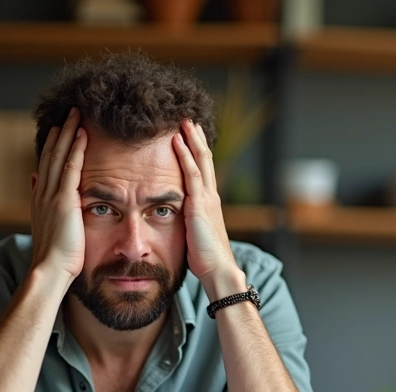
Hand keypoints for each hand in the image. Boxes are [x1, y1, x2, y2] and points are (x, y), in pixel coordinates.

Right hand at [30, 108, 85, 280]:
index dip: (52, 145)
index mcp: (40, 198)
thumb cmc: (56, 257)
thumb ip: (43, 202)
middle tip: (68, 112)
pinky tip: (82, 133)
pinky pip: (70, 167)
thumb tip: (36, 181)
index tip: (59, 129)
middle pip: (51, 154)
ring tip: (75, 113)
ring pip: (59, 155)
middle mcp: (43, 192)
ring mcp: (52, 195)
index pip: (46, 165)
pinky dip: (76, 148)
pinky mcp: (64, 200)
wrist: (50, 269)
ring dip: (68, 132)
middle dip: (60, 131)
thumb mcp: (48, 224)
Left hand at [172, 119, 241, 295]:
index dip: (197, 151)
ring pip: (200, 160)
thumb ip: (189, 223)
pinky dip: (185, 155)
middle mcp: (211, 196)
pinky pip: (192, 173)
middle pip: (205, 158)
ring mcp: (207, 198)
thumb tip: (178, 220)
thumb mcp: (195, 235)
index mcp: (210, 203)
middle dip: (196, 137)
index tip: (190, 135)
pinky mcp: (200, 204)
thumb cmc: (206, 259)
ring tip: (183, 120)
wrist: (218, 269)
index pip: (204, 170)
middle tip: (188, 118)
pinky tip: (177, 140)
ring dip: (191, 138)